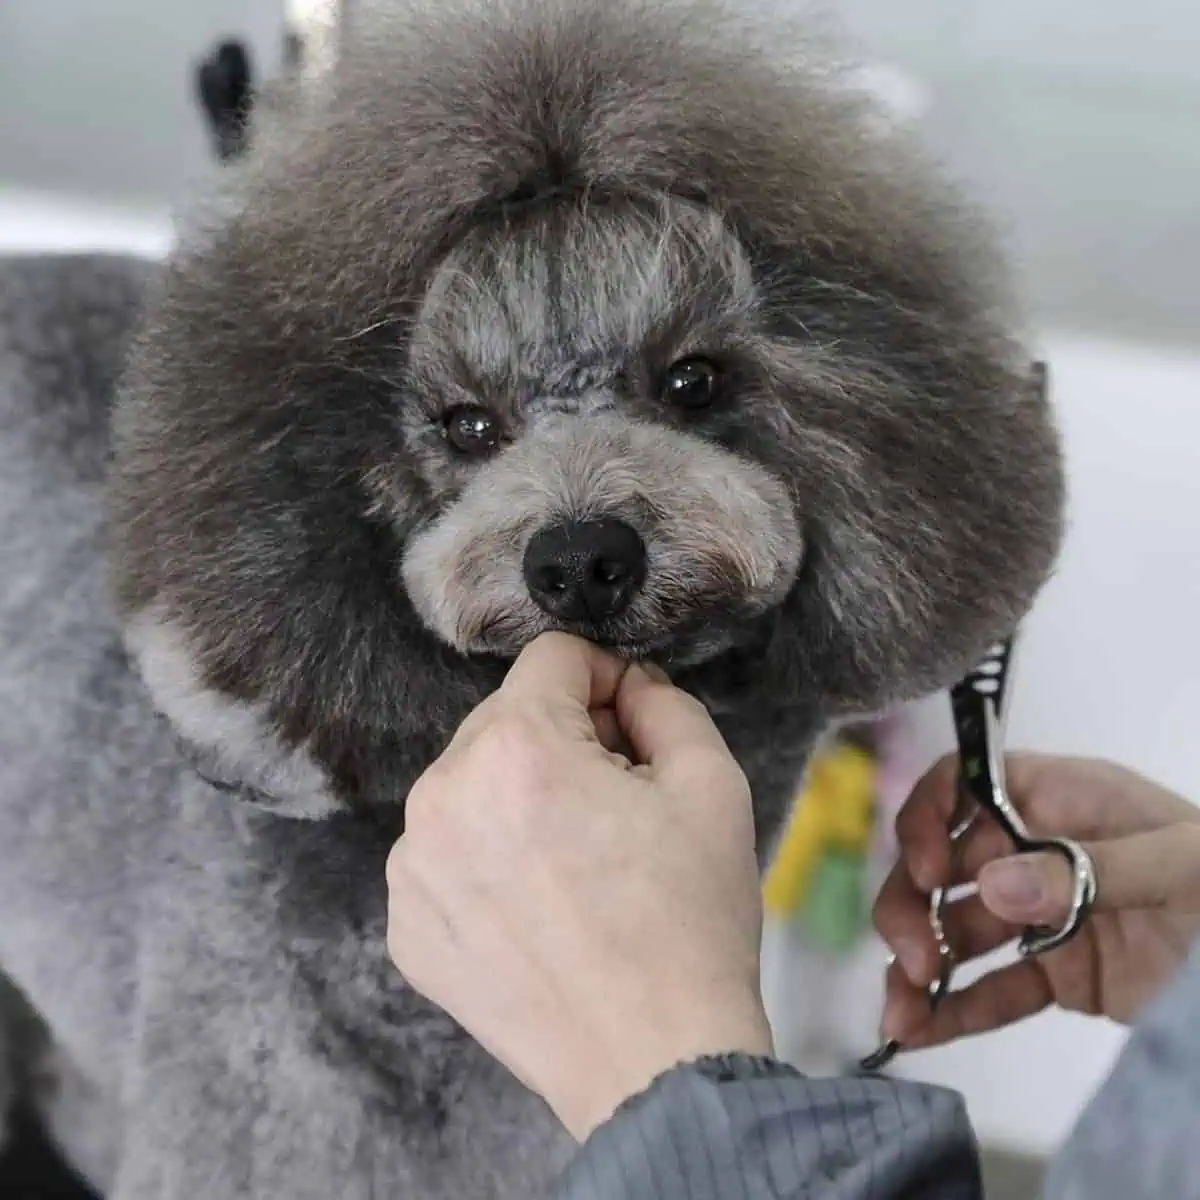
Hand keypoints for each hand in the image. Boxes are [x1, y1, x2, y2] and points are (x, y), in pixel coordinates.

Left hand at [386, 632, 772, 1140]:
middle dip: (562, 741)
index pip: (552, 658)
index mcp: (516, 750)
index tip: (632, 727)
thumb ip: (663, 702)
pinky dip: (488, 861)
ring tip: (577, 863)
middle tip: (615, 807)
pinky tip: (538, 907)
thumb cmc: (689, 925)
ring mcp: (413, 868)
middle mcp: (442, 797)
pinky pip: (447, 853)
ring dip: (520, 798)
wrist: (653, 1064)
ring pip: (472, 784)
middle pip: (506, 719)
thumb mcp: (711, 784)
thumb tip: (624, 684)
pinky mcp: (406, 926)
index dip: (606, 679)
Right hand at [874, 754, 1199, 1049]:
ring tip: (900, 1013)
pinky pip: (994, 988)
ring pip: (956, 930)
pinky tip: (920, 1032)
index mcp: (1065, 799)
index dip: (930, 819)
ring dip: (919, 968)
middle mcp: (1040, 849)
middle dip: (913, 907)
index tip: (928, 871)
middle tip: (912, 959)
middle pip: (944, 863)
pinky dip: (954, 1010)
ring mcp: (1045, 914)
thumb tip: (994, 884)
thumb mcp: (1186, 867)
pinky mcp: (1058, 974)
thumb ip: (1091, 868)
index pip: (965, 784)